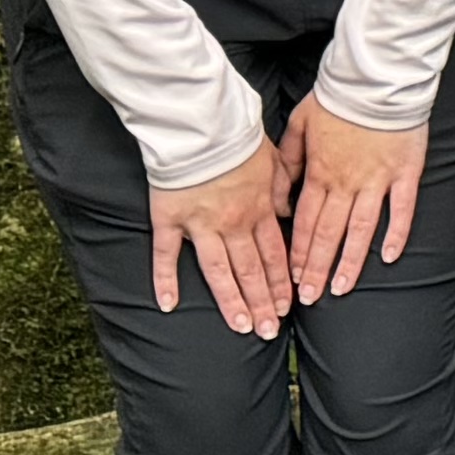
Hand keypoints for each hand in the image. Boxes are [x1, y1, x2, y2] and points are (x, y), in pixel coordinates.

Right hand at [148, 132, 299, 335]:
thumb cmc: (238, 136)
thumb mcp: (275, 159)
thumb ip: (282, 188)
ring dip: (231, 302)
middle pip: (252, 270)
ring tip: (240, 327)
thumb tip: (287, 212)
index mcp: (260, 208)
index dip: (282, 283)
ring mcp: (200, 224)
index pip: (275, 255)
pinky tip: (167, 305)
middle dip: (263, 303)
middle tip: (269, 331)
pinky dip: (165, 280)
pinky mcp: (169, 218)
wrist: (201, 124)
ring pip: (219, 271)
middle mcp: (233, 222)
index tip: (288, 308)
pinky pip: (166, 255)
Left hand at [282, 102, 430, 300]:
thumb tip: (281, 197)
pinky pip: (402, 208)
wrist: (376, 80)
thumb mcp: (298, 126)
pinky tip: (391, 256)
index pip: (306, 222)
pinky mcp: (405, 172)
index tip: (292, 278)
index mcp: (319, 173)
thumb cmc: (335, 99)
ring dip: (351, 260)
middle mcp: (346, 183)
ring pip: (361, 228)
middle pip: (329, 233)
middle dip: (318, 267)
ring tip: (343, 288)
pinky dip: (397, 233)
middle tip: (311, 297)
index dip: (298, 253)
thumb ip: (287, 163)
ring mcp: (377, 180)